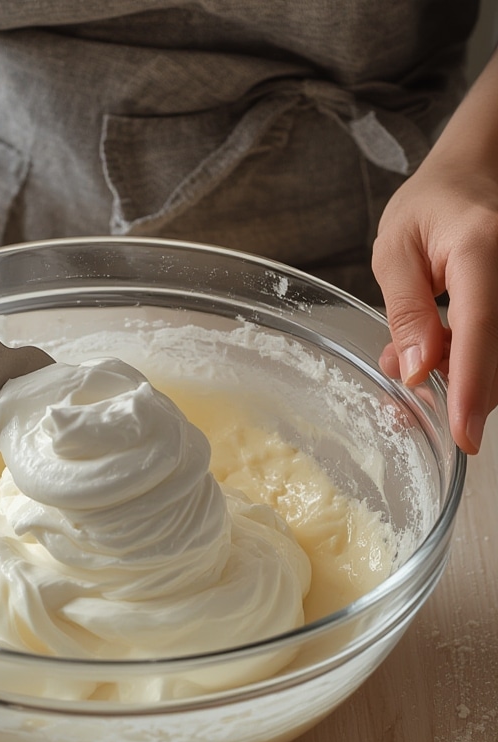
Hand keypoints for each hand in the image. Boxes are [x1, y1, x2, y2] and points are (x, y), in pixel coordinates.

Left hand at [372, 54, 497, 454]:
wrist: (472, 175)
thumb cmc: (430, 206)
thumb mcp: (395, 249)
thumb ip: (406, 311)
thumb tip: (418, 370)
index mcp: (481, 247)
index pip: (480, 326)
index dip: (472, 385)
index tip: (463, 432)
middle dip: (458, 388)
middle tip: (411, 392)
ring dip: (461, 375)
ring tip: (417, 353)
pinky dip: (470, 361)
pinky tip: (437, 351)